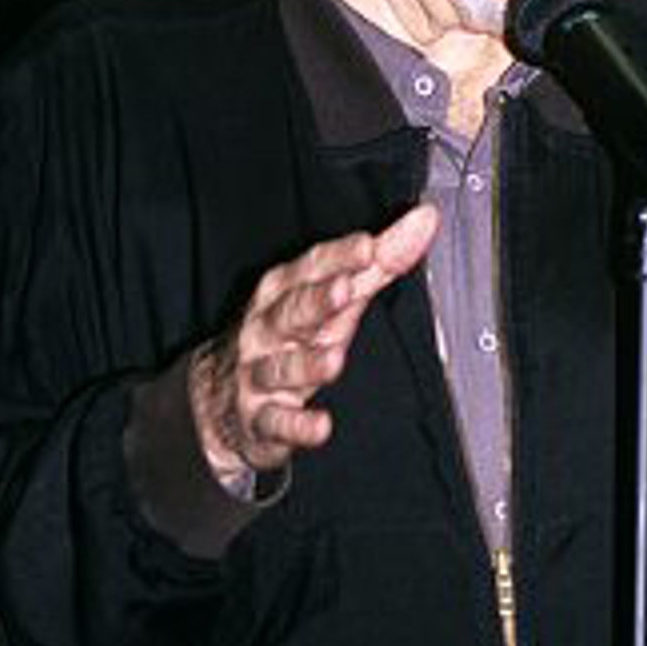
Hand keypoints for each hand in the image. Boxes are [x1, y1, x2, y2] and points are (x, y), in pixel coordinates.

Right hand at [190, 204, 438, 482]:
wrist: (221, 397)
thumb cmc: (291, 335)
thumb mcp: (334, 297)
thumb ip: (380, 262)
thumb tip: (425, 219)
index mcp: (285, 291)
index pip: (312, 269)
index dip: (339, 258)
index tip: (367, 245)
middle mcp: (268, 328)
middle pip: (292, 310)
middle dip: (317, 300)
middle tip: (346, 289)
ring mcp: (260, 374)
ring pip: (282, 367)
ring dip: (306, 363)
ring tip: (333, 359)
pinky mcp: (261, 418)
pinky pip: (277, 422)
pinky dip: (297, 426)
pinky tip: (320, 426)